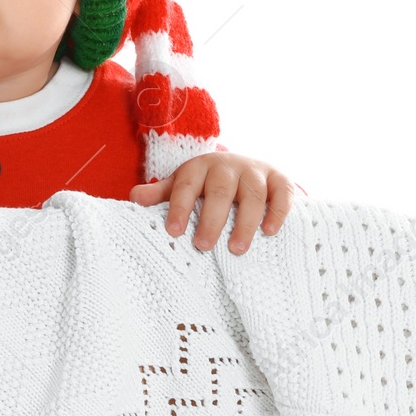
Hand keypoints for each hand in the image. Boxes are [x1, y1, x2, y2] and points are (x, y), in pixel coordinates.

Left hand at [129, 152, 295, 253]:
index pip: (185, 187)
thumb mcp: (181, 185)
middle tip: (203, 246)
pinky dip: (278, 211)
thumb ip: (160, 194)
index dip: (179, 208)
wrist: (245, 167)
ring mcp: (255, 172)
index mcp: (198, 168)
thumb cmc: (206, 184)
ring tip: (236, 249)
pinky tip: (270, 231)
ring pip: (252, 194)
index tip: (173, 232)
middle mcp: (227, 167)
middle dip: (211, 219)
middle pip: (220, 191)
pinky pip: (282, 193)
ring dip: (245, 222)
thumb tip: (133, 198)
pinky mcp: (279, 179)